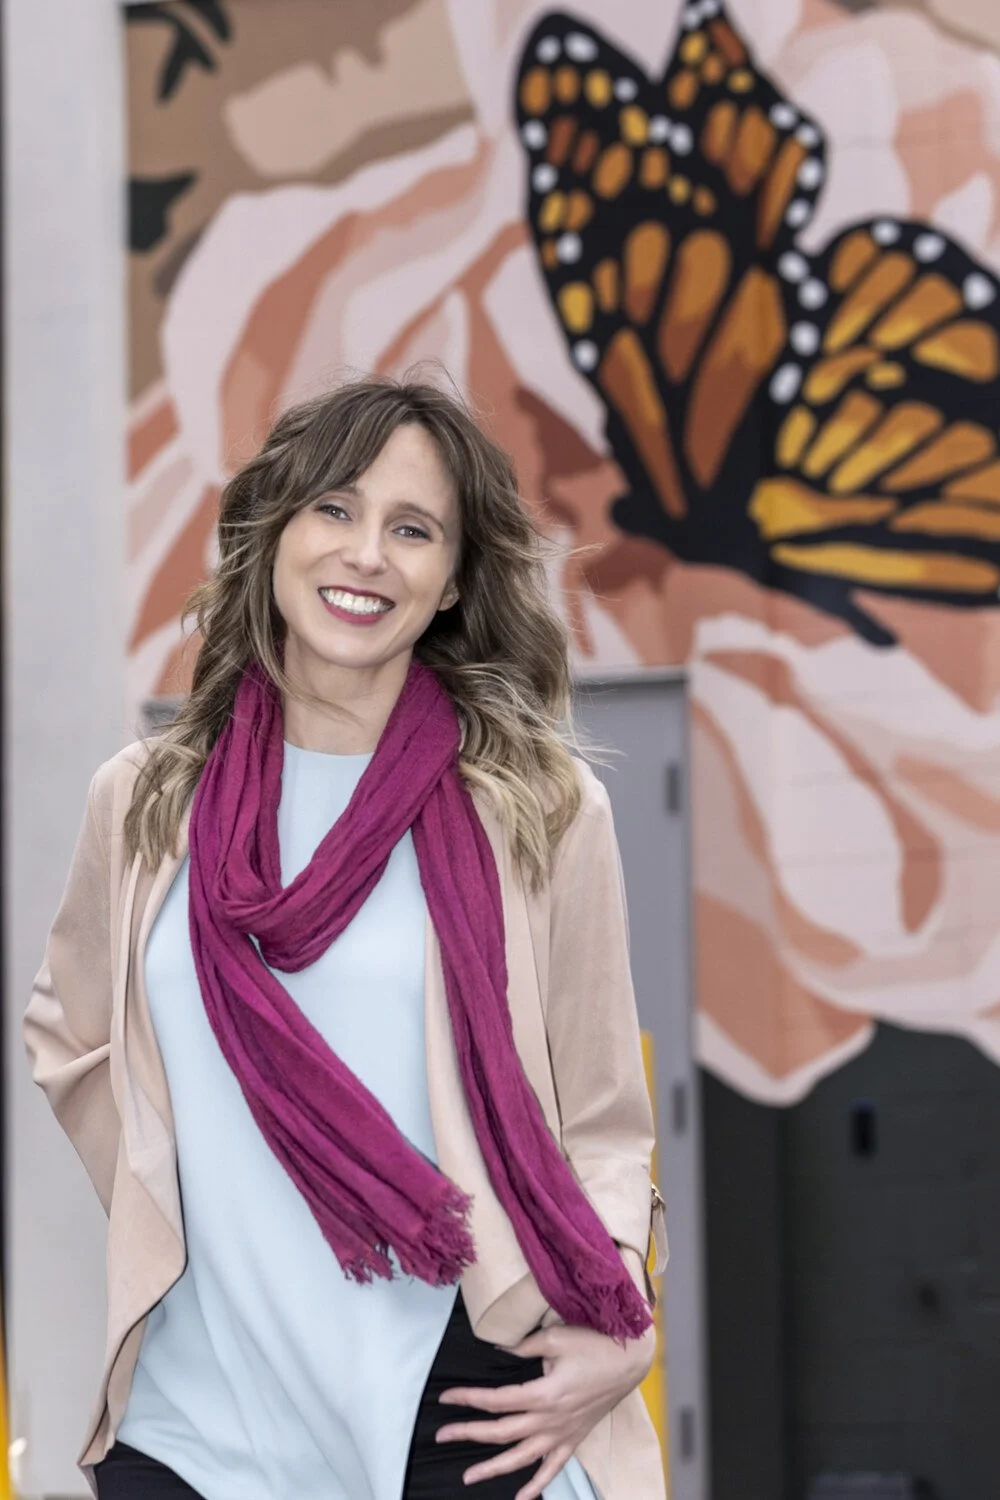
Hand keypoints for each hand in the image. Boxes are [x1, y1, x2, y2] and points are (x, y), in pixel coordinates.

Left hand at [435, 1320, 655, 1496]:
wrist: (630, 1361)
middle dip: (469, 1434)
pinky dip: (536, 1485)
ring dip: (493, 1469)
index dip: (468, 1400)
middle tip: (442, 1436)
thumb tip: (496, 1349)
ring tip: (468, 1476)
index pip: (496, 1401)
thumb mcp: (556, 1337)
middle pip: (502, 1433)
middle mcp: (550, 1420)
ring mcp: (563, 1434)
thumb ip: (524, 1346)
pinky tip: (521, 1497)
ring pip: (522, 1459)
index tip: (446, 1398)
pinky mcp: (574, 1439)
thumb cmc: (594, 1345)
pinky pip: (553, 1468)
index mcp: (544, 1394)